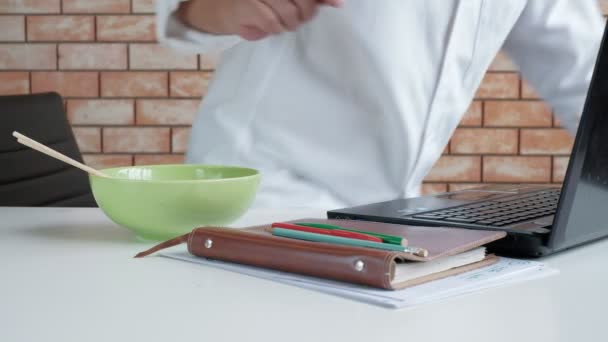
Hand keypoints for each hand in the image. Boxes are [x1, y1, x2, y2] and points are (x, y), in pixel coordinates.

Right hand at [177, 0, 342, 40]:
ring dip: (289, 23)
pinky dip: (274, 29)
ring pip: (290, 15)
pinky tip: (269, 25)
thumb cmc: (258, 3)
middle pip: (305, 2)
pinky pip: (273, 24)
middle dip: (306, 13)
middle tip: (300, 18)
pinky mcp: (248, 5)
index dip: (322, 0)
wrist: (220, 8)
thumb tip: (338, 3)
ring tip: (280, 21)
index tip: (339, 3)